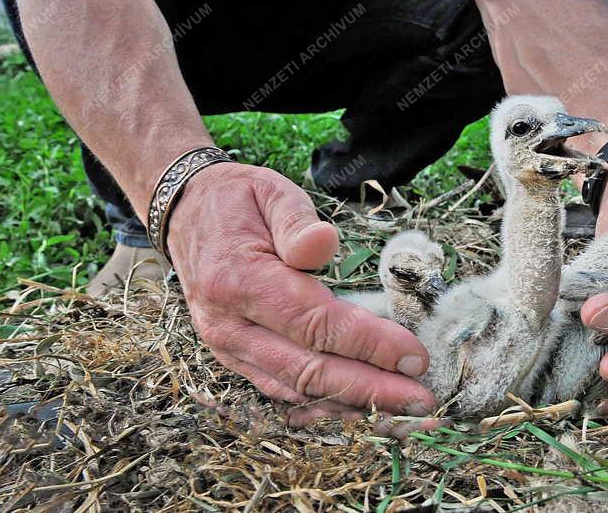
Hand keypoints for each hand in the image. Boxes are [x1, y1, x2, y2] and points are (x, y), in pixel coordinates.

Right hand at [167, 162, 436, 425]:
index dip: (368, 344)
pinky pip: (281, 391)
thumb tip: (325, 244)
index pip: (313, 322)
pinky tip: (362, 410)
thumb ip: (297, 220)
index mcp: (238, 280)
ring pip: (296, 390)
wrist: (185, 216)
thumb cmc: (238, 201)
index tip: (414, 356)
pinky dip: (324, 405)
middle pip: (308, 370)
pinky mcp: (235, 358)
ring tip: (404, 414)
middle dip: (370, 390)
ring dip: (353, 406)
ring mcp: (228, 348)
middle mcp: (229, 325)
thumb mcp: (270, 192)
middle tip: (422, 401)